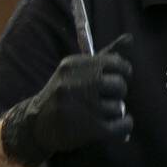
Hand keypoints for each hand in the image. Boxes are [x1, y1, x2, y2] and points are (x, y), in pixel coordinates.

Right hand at [1, 34, 133, 166]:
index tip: (114, 80)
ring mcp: (82, 107)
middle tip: (106, 98)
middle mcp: (76, 84)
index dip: (121, 73)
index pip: (116, 64)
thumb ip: (104, 57)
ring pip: (119, 107)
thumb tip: (130, 37)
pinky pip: (123, 126)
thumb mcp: (77, 71)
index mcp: (73, 66)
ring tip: (99, 114)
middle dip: (117, 93)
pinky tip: (113, 126)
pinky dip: (123, 126)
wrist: (36, 125)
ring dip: (114, 112)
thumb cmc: (63, 94)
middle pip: (120, 85)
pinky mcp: (89, 129)